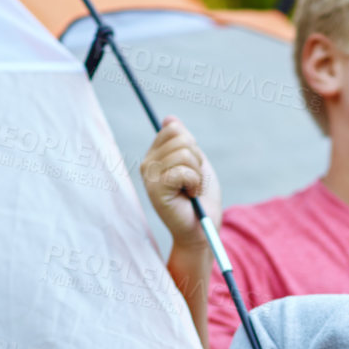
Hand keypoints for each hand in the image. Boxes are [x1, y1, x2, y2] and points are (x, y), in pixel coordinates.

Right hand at [140, 116, 220, 245]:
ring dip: (198, 174)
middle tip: (193, 181)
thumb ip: (183, 142)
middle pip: (181, 138)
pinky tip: (190, 196)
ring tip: (192, 190)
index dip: (193, 147)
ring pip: (185, 154)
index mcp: (155, 155)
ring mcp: (149, 176)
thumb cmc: (201, 199)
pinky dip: (195, 183)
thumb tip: (169, 119)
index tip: (192, 168)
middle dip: (198, 160)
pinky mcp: (156, 189)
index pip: (174, 129)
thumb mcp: (195, 164)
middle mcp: (147, 163)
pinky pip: (184, 171)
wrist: (201, 229)